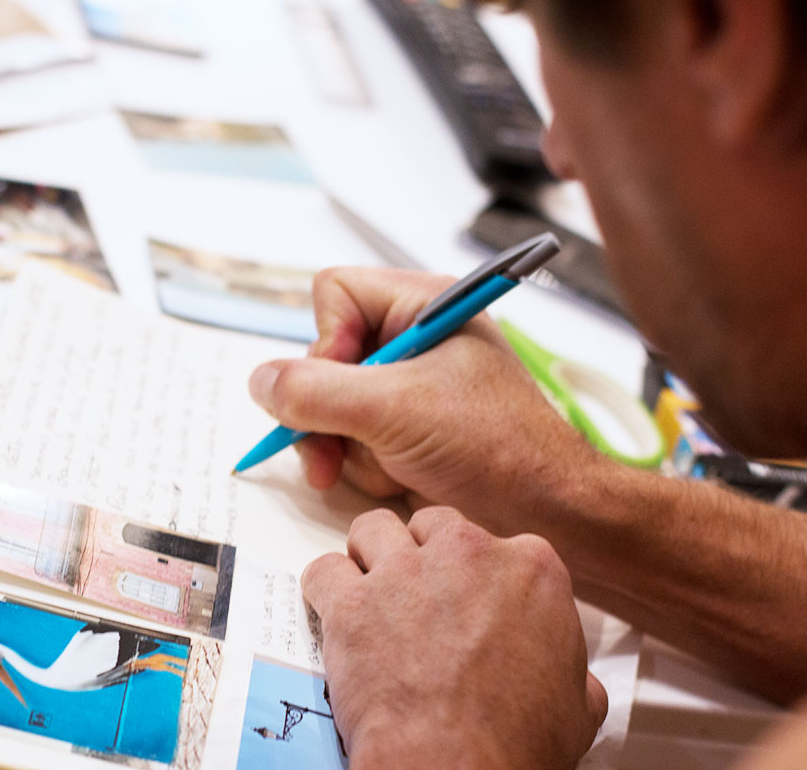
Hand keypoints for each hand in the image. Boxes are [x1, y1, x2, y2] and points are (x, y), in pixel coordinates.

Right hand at [249, 266, 605, 536]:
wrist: (545, 513)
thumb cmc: (496, 447)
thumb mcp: (394, 410)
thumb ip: (316, 393)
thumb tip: (260, 381)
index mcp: (424, 306)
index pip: (334, 293)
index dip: (326, 340)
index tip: (344, 385)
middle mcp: (411, 340)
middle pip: (322, 357)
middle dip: (326, 411)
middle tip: (330, 450)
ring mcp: (405, 389)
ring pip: (328, 405)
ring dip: (345, 447)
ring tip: (383, 468)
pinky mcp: (403, 432)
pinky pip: (349, 440)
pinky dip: (363, 467)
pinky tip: (396, 480)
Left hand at [303, 506, 606, 769]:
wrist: (458, 764)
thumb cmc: (516, 740)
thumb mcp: (577, 704)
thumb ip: (567, 666)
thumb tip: (568, 676)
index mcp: (530, 569)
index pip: (497, 544)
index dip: (476, 574)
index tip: (469, 598)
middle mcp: (467, 554)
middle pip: (431, 525)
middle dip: (421, 555)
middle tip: (416, 597)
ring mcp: (405, 573)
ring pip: (372, 529)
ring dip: (368, 556)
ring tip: (369, 591)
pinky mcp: (353, 601)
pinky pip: (322, 570)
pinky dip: (323, 588)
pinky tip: (332, 610)